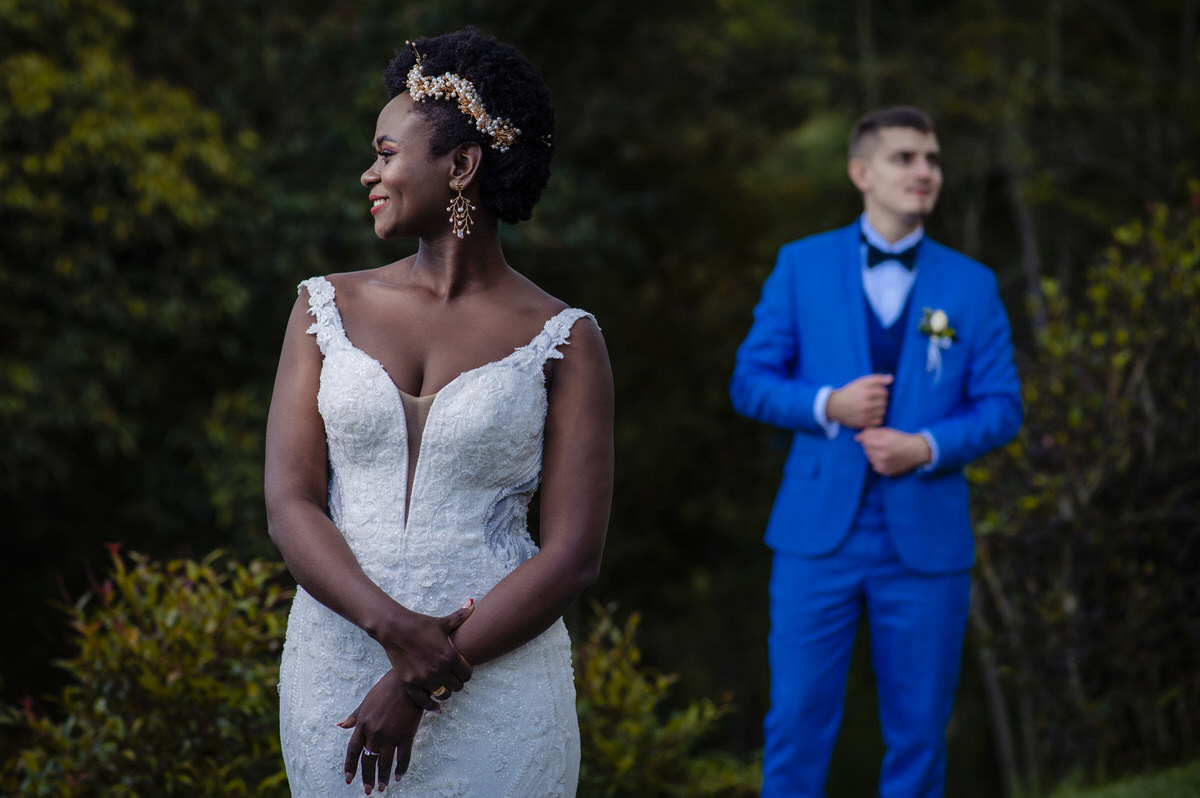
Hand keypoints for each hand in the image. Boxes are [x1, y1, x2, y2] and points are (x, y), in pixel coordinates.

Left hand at [340, 669, 421, 793]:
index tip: (349, 779)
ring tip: (382, 788)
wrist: (406, 682)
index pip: (353, 751)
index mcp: (363, 725)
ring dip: (382, 778)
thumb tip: (340, 725)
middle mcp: (374, 733)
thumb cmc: (385, 689)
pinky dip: (401, 769)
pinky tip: (399, 776)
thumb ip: (354, 716)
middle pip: (368, 761)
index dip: (350, 767)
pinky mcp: (406, 735)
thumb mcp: (366, 702)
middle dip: (367, 777)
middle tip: (368, 790)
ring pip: (384, 763)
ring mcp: (390, 735)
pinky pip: (403, 758)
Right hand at [380, 599, 474, 699]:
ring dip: (445, 691)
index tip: (461, 669)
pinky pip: (425, 702)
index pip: (467, 674)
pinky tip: (435, 706)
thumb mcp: (442, 622)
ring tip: (442, 685)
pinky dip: (431, 705)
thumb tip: (473, 603)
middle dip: (456, 681)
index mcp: (450, 656)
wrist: (395, 629)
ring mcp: (425, 679)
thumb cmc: (421, 624)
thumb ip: (460, 616)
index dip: (466, 672)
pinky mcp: (410, 684)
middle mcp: (439, 670)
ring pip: (444, 695)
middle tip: (451, 676)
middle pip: (458, 686)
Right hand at [827, 374, 892, 428]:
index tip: (874, 393)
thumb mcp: (861, 382)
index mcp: (866, 392)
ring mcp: (865, 415)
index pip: (884, 392)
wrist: (835, 406)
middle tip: (872, 400)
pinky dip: (876, 418)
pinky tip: (870, 414)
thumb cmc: (850, 392)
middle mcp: (866, 404)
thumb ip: (877, 379)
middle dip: (880, 400)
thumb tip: (891, 378)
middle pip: (884, 403)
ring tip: (872, 407)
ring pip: (882, 412)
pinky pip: (878, 421)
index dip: (881, 392)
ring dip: (879, 409)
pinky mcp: (863, 423)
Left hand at [854, 427, 931, 475]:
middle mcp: (882, 456)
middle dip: (871, 446)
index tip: (873, 438)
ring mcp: (884, 465)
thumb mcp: (887, 431)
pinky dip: (878, 462)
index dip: (867, 438)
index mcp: (882, 444)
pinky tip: (886, 458)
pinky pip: (875, 466)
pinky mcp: (887, 472)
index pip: (864, 441)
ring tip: (884, 451)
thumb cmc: (901, 439)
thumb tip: (857, 437)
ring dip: (874, 454)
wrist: (916, 451)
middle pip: (866, 450)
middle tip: (881, 444)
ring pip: (870, 458)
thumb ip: (871, 433)